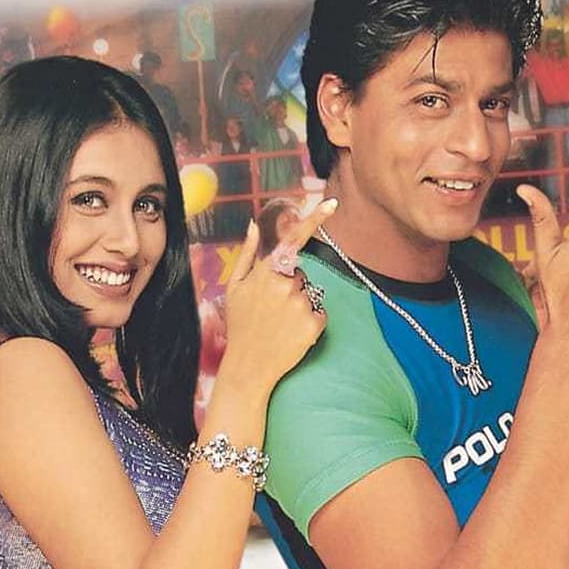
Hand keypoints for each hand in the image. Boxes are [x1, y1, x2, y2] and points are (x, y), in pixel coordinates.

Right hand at [221, 198, 336, 389]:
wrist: (249, 365)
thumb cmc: (240, 324)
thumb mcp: (235, 287)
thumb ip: (246, 254)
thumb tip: (251, 224)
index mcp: (267, 272)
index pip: (294, 239)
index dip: (314, 218)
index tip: (333, 203)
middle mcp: (287, 284)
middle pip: (300, 273)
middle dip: (290, 285)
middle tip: (271, 308)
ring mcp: (302, 304)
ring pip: (310, 292)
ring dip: (299, 303)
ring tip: (279, 321)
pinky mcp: (315, 322)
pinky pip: (319, 311)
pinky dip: (310, 320)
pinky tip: (292, 331)